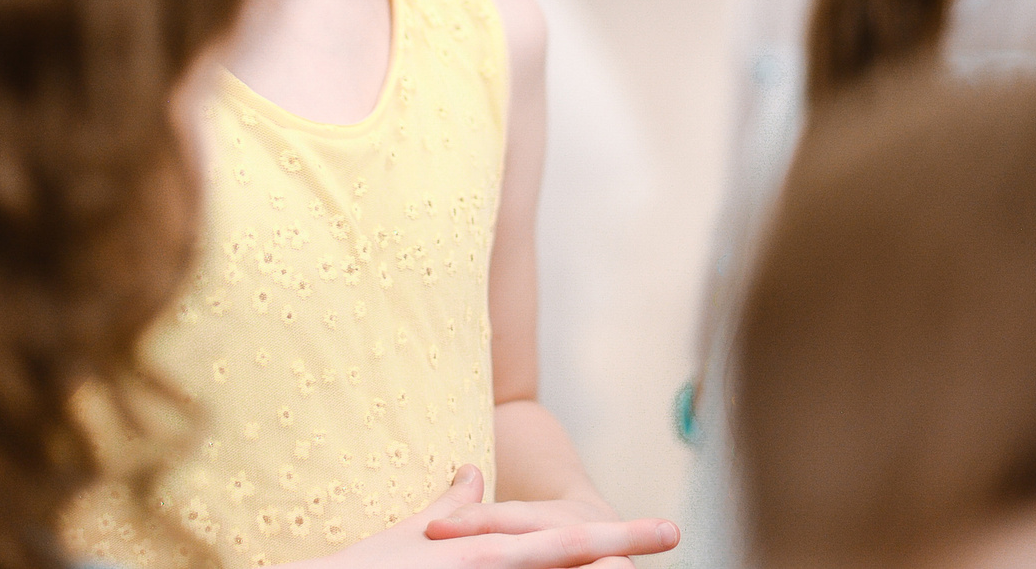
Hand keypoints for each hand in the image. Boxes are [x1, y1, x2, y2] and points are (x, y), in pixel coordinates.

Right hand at [312, 468, 676, 568]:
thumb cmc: (363, 566)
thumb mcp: (412, 531)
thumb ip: (453, 503)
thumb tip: (473, 475)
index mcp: (489, 549)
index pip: (568, 541)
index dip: (619, 537)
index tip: (664, 532)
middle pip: (573, 561)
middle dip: (623, 555)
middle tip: (671, 539)